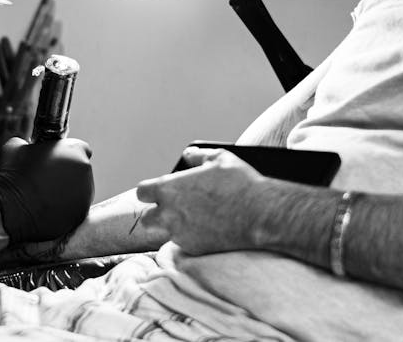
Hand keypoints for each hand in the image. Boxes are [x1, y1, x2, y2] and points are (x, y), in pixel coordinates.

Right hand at [0, 137, 93, 243]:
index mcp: (74, 151)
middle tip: (46, 179)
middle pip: (80, 170)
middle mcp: (84, 172)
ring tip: (44, 195)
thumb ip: (29, 143)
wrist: (8, 208)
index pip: (80, 148)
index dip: (67, 154)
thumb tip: (25, 145)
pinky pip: (75, 209)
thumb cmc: (12, 175)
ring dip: (67, 191)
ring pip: (79, 191)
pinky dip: (64, 209)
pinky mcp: (80, 215)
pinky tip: (46, 208)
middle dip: (67, 173)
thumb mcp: (15, 146)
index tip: (55, 160)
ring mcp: (85, 195)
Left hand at [134, 147, 267, 254]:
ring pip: (166, 233)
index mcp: (169, 189)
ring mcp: (180, 234)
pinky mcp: (194, 249)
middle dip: (157, 213)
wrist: (261, 214)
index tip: (159, 192)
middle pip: (146, 219)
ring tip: (196, 219)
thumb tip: (188, 154)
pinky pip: (185, 244)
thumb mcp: (219, 158)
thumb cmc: (240, 183)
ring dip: (175, 227)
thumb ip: (198, 155)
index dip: (150, 191)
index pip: (142, 192)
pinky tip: (208, 229)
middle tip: (173, 208)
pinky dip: (192, 238)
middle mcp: (169, 214)